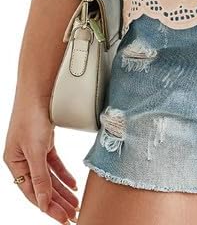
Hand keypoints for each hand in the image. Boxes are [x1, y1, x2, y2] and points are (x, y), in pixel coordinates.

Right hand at [3, 94, 79, 223]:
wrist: (38, 91)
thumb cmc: (31, 117)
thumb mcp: (36, 151)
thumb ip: (40, 177)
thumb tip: (43, 202)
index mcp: (15, 164)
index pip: (32, 193)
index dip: (48, 207)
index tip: (63, 218)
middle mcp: (23, 160)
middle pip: (42, 187)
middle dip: (58, 203)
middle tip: (73, 216)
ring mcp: (34, 151)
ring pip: (50, 178)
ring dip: (63, 191)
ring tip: (75, 204)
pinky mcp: (44, 143)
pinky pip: (54, 165)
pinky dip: (64, 175)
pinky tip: (73, 185)